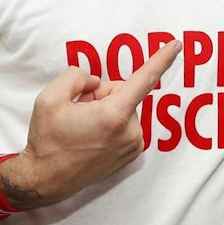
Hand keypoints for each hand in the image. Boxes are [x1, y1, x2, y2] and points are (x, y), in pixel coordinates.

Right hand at [0, 41, 180, 209]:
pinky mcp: (131, 154)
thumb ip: (77, 76)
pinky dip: (110, 124)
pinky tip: (91, 137)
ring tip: (82, 128)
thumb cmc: (47, 139)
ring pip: (123, 108)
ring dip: (105, 111)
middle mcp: (130, 131)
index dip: (162, 58)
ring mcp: (133, 145)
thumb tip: (96, 82)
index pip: (144, 79)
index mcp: (113, 115)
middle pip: (123, 92)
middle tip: (78, 112)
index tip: (177, 44)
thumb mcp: (50, 97)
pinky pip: (125, 124)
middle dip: (101, 95)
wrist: (46, 179)